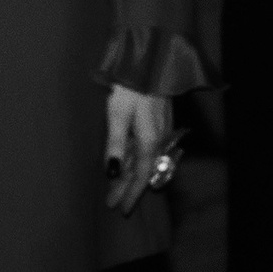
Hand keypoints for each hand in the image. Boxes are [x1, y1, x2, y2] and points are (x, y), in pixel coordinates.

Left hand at [105, 87, 175, 213]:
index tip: (119, 208)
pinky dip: (137, 160)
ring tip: (118, 188)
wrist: (150, 63)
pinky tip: (130, 163)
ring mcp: (160, 130)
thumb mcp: (117, 116)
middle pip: (142, 170)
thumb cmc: (130, 88)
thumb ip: (115, 145)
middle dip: (127, 188)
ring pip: (145, 159)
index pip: (140, 175)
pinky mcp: (159, 121)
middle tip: (113, 204)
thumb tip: (112, 172)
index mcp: (149, 141)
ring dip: (132, 175)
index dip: (130, 193)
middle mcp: (158, 139)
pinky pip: (147, 148)